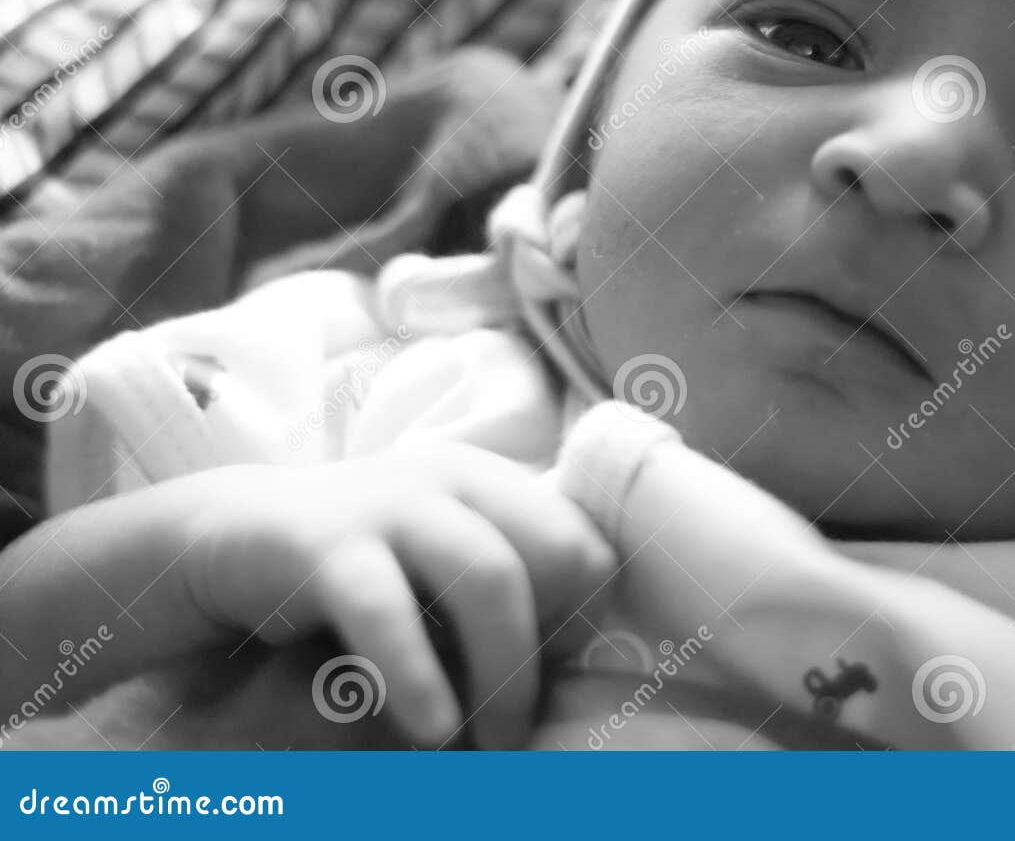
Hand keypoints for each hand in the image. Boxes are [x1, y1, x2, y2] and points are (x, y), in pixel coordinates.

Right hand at [172, 442, 616, 748]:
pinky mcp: (322, 543)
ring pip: (490, 575)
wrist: (218, 540)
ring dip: (505, 670)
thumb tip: (568, 681)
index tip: (557, 683)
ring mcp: (391, 504)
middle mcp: (455, 482)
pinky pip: (385, 610)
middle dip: (555, 646)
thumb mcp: (433, 581)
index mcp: (493, 488)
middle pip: (558, 552)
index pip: (587, 545)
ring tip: (495, 742)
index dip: (586, 621)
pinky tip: (430, 727)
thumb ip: (494, 610)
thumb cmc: (351, 575)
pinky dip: (416, 675)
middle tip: (526, 726)